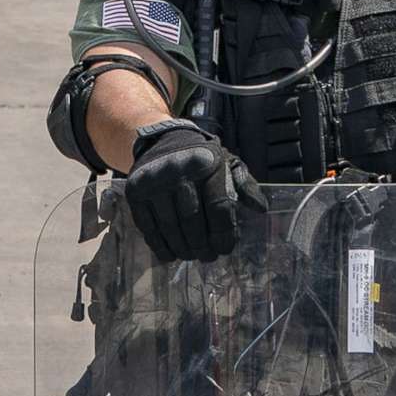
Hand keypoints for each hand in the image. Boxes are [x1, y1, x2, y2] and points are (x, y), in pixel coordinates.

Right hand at [122, 121, 263, 261]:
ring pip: (170, 227)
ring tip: (190, 256)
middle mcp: (179, 171)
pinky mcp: (135, 191)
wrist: (161, 139)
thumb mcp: (227, 162)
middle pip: (192, 221)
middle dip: (202, 246)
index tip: (224, 249)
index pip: (218, 208)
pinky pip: (147, 226)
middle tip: (207, 257)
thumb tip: (260, 208)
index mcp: (208, 163)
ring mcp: (155, 181)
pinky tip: (169, 254)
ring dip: (182, 249)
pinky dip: (159, 245)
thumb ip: (245, 184)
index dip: (223, 234)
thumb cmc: (201, 158)